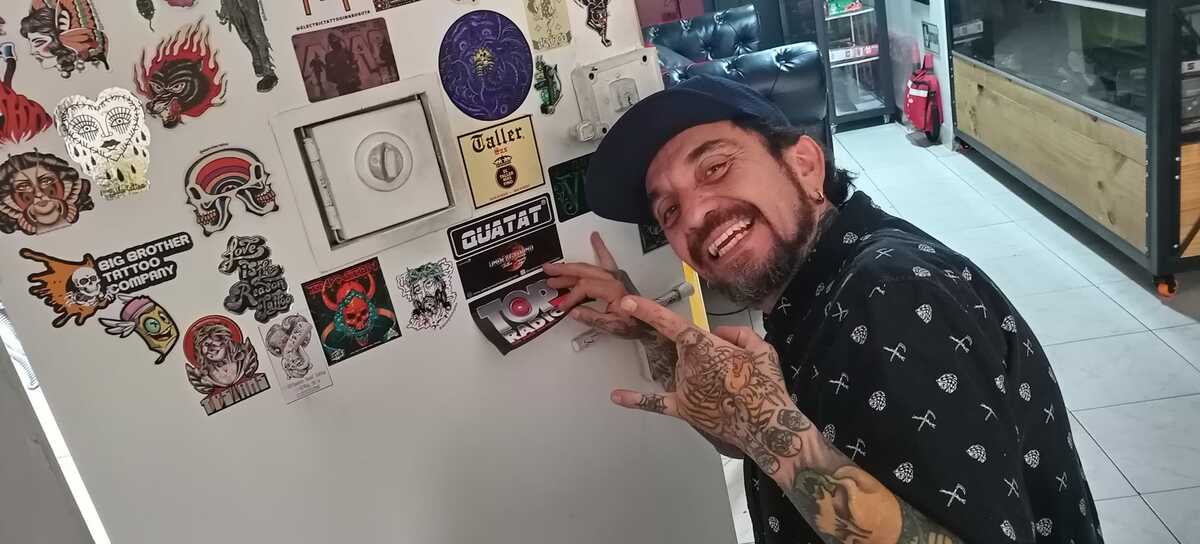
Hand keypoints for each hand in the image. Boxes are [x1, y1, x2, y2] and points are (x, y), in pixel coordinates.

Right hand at [544, 232, 648, 339]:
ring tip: (554, 267)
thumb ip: (592, 318)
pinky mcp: (617, 276)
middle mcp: (615, 278)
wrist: (649, 323)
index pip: (585, 287)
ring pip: (589, 266)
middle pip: (584, 270)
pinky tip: (595, 237)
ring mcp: (616, 275)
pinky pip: (606, 258)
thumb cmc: (634, 325)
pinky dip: (599, 247)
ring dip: (571, 267)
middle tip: (547, 272)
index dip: (571, 296)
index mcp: (614, 289)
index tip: (564, 306)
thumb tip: (574, 311)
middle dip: (564, 271)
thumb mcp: (613, 326)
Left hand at [609, 295, 799, 473]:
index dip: (646, 310)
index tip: (626, 302)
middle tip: (734, 372)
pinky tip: (616, 396)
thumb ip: (738, 334)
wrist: (767, 425)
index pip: (669, 322)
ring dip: (702, 374)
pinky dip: (635, 400)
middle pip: (686, 350)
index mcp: (704, 345)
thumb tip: (721, 335)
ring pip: (683, 370)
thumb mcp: (761, 348)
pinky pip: (655, 403)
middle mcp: (687, 364)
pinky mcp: (683, 409)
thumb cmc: (766, 386)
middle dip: (707, 355)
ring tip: (731, 390)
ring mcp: (682, 387)